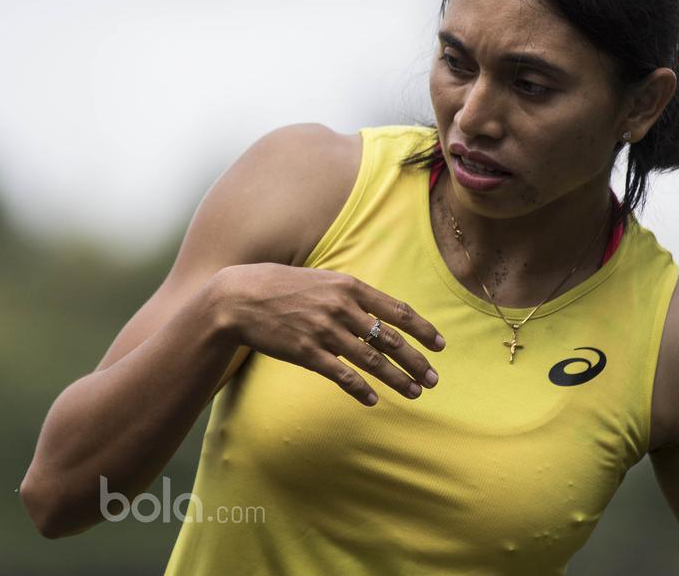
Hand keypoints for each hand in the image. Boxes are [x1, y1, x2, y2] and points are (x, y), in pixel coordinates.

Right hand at [212, 263, 444, 405]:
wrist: (238, 299)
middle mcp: (341, 307)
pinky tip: (372, 399)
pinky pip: (341, 374)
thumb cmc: (279, 287)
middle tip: (434, 378)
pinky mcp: (306, 352)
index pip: (396, 310)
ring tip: (415, 392)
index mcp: (348, 286)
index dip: (422, 329)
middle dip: (415, 360)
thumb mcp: (320, 280)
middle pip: (389, 338)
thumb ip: (348, 294)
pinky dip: (360, 388)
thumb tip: (375, 311)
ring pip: (371, 360)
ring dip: (396, 379)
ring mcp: (324, 330)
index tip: (439, 345)